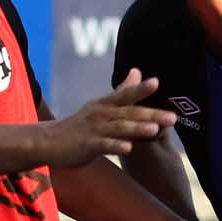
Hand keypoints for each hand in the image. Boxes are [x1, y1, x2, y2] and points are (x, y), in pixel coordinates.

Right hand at [44, 69, 177, 167]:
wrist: (48, 141)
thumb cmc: (80, 125)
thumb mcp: (101, 106)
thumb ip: (122, 91)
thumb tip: (137, 71)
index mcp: (106, 105)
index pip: (126, 94)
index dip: (140, 88)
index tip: (156, 82)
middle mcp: (101, 114)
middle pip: (128, 113)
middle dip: (151, 114)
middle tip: (172, 118)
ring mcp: (94, 129)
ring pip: (118, 128)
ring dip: (136, 128)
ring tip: (154, 130)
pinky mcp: (87, 145)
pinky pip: (103, 145)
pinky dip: (115, 146)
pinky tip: (128, 149)